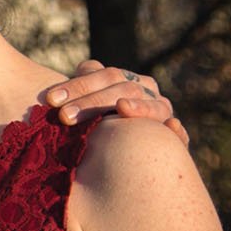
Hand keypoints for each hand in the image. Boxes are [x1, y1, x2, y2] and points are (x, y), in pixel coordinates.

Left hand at [38, 59, 187, 143]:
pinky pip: (179, 136)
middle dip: (93, 101)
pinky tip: (171, 126)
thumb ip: (79, 86)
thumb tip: (71, 78)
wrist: (122, 154)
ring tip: (121, 107)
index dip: (78, 85)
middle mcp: (147, 92)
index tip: (50, 99)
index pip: (105, 76)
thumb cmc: (91, 124)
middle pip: (124, 89)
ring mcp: (162, 114)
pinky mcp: (173, 140)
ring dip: (138, 108)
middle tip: (64, 116)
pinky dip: (177, 131)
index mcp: (125, 80)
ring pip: (153, 107)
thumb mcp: (82, 105)